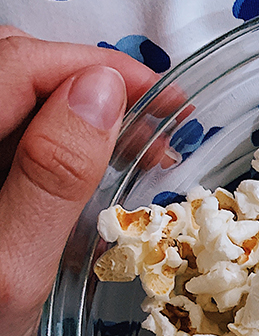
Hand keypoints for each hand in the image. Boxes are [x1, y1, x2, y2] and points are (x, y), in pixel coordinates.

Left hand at [0, 27, 157, 335]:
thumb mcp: (13, 270)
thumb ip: (50, 174)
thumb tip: (101, 90)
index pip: (17, 65)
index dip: (96, 67)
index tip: (165, 96)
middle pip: (15, 72)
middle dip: (94, 84)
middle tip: (164, 122)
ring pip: (19, 108)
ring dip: (85, 116)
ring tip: (146, 148)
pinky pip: (16, 150)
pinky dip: (65, 151)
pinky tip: (101, 178)